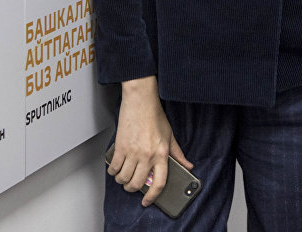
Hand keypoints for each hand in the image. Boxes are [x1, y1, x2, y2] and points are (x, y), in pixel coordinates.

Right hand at [106, 75, 191, 207]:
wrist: (140, 99)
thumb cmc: (154, 114)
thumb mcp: (170, 135)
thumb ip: (178, 153)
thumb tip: (188, 165)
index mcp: (161, 154)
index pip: (158, 183)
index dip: (152, 197)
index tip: (147, 202)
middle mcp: (147, 156)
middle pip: (137, 183)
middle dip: (132, 189)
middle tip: (131, 187)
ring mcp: (133, 152)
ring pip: (124, 177)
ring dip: (122, 181)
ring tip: (122, 178)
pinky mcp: (120, 146)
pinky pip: (115, 166)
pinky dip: (113, 172)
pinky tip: (114, 170)